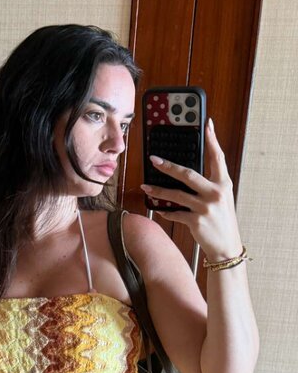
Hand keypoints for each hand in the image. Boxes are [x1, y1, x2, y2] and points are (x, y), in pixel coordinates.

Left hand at [140, 119, 243, 260]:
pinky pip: (175, 213)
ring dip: (158, 191)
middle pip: (188, 174)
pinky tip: (158, 209)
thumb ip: (209, 185)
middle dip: (168, 166)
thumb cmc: (222, 221)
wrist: (226, 247)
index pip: (218, 157)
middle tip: (154, 159)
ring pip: (176, 195)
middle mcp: (216, 193)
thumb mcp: (222, 199)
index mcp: (224, 184)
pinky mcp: (196, 222)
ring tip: (145, 187)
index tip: (207, 124)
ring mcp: (205, 208)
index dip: (212, 140)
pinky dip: (165, 211)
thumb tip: (187, 173)